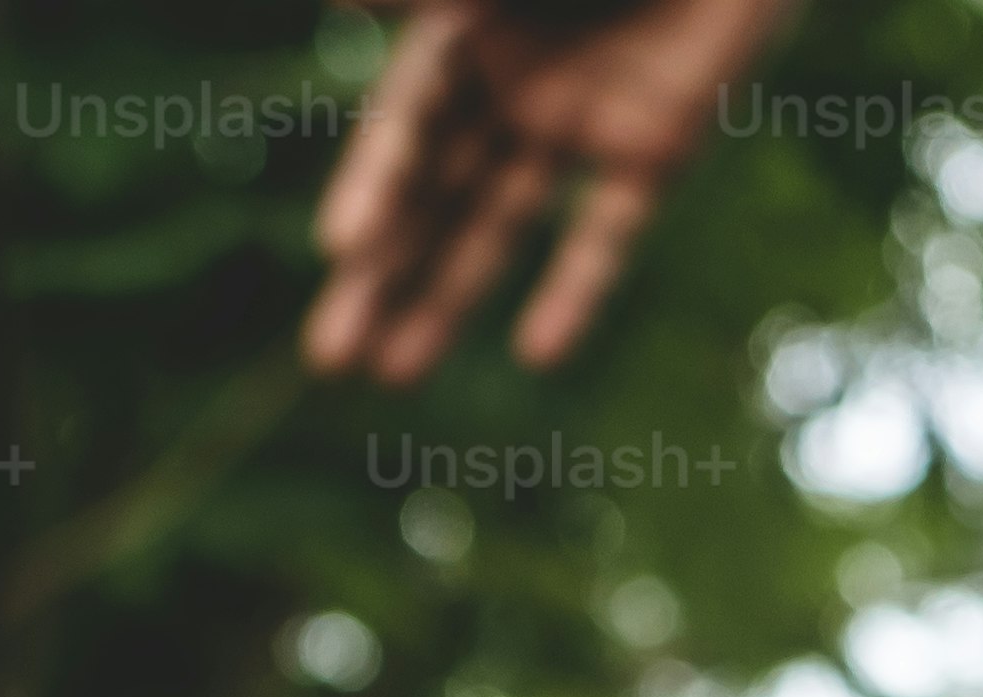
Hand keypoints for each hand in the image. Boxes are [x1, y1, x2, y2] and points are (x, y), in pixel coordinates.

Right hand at [302, 0, 801, 386]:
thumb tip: (346, 2)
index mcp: (463, 24)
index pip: (405, 122)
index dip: (374, 186)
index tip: (340, 250)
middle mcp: (506, 80)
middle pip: (429, 191)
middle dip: (380, 273)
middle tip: (327, 357)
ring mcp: (577, 119)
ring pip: (498, 222)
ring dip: (447, 297)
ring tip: (393, 374)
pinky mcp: (655, 148)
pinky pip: (609, 230)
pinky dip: (577, 287)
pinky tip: (538, 354)